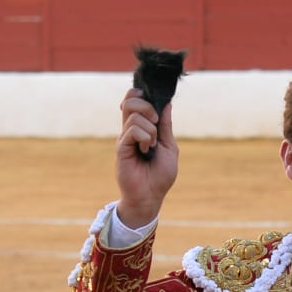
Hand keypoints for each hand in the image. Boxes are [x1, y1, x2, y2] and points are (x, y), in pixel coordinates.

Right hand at [115, 87, 177, 228]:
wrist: (150, 196)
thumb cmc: (160, 176)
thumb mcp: (170, 147)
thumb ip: (166, 126)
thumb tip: (167, 104)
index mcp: (142, 128)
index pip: (135, 101)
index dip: (141, 95)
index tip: (154, 106)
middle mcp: (131, 130)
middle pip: (130, 101)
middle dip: (147, 106)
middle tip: (156, 122)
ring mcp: (124, 138)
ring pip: (134, 115)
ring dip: (150, 129)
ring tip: (152, 146)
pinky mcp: (121, 147)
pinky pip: (132, 130)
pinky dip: (144, 138)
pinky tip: (146, 150)